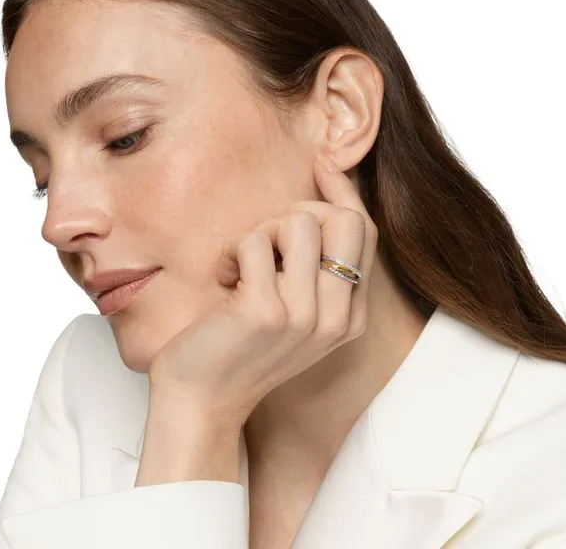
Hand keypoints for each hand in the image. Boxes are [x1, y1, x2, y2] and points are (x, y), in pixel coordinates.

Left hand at [147, 153, 378, 426]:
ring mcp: (304, 317)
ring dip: (260, 233)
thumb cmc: (240, 349)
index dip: (343, 192)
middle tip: (265, 238)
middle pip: (344, 220)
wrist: (202, 401)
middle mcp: (337, 318)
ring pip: (298, 223)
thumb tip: (318, 199)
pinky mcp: (266, 312)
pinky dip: (231, 252)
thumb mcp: (292, 312)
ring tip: (240, 265)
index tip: (322, 164)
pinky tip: (223, 280)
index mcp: (349, 317)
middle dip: (301, 211)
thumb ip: (314, 269)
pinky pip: (253, 242)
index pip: (363, 233)